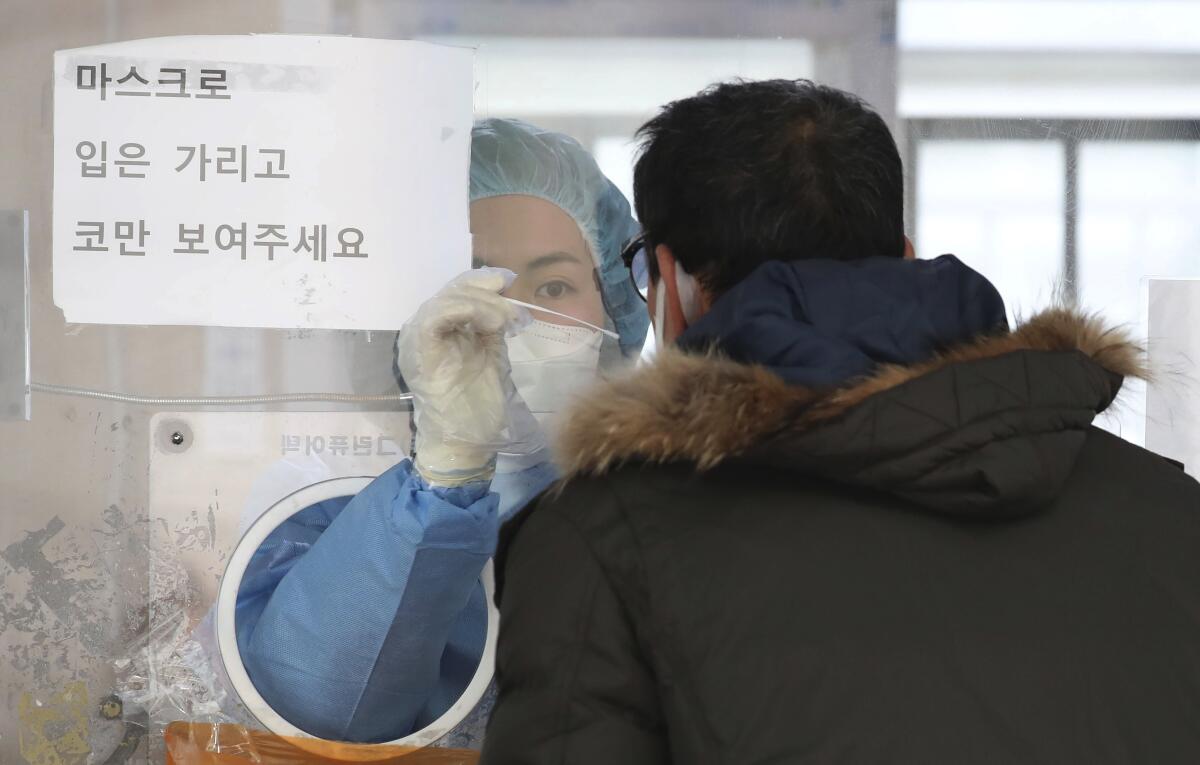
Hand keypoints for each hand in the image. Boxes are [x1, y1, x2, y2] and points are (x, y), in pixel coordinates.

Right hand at [396, 268, 530, 486]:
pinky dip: (463, 311)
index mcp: (439, 329)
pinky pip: (434, 319)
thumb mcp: (490, 353)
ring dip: (480, 303)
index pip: (455, 291)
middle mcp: (423, 330)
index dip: (481, 281)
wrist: (466, 441)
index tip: (509, 283)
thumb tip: (503, 297)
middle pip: (451, 291)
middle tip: (512, 311)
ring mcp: (417, 342)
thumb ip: (491, 325)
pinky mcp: (419, 354)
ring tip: (504, 320)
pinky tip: (489, 323)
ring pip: (444, 300)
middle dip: (487, 294)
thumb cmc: (478, 404)